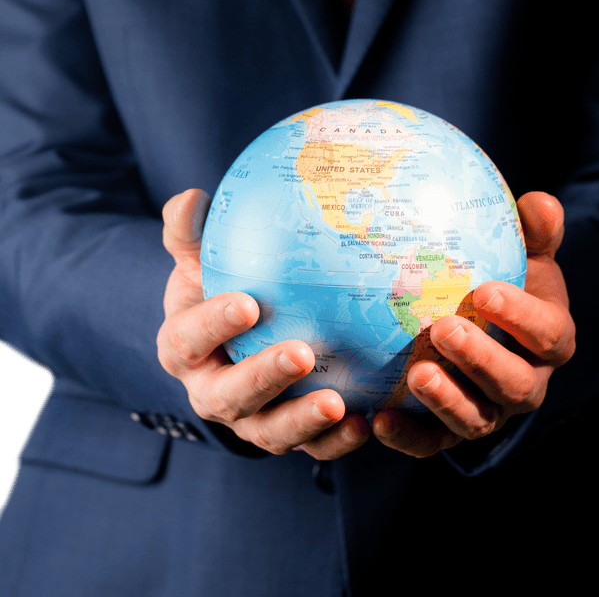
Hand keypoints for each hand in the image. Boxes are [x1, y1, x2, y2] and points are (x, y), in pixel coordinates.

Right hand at [157, 188, 370, 458]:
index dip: (213, 324)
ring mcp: (248, 420)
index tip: (248, 303)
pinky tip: (366, 423)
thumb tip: (193, 199)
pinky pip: (310, 448)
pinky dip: (335, 443)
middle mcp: (210, 392)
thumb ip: (190, 230)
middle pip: (229, 396)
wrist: (235, 329)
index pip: (189, 338)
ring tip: (338, 404)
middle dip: (264, 377)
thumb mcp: (197, 255)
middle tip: (301, 353)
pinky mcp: (285, 435)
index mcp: (182, 346)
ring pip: (269, 432)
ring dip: (302, 420)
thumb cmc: (218, 282)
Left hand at [372, 191, 575, 456]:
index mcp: (550, 339)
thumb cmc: (506, 276)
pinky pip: (433, 442)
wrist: (487, 321)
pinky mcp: (451, 430)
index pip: (547, 333)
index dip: (520, 317)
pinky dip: (409, 438)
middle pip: (515, 385)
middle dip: (481, 360)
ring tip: (416, 374)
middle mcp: (527, 383)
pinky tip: (379, 421)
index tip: (486, 292)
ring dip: (447, 400)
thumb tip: (538, 202)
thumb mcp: (526, 252)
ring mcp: (491, 411)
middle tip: (444, 330)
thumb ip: (536, 230)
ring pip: (476, 419)